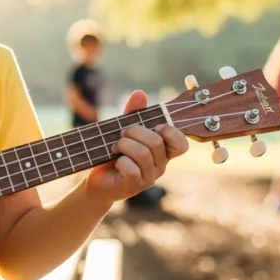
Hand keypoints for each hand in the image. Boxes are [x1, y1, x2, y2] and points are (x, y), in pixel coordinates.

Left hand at [84, 90, 188, 205]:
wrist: (98, 179)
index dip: (171, 132)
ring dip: (124, 145)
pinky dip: (120, 161)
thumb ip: (133, 113)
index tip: (155, 126)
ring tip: (115, 147)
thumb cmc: (115, 153)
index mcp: (162, 151)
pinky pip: (131, 169)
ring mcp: (148, 178)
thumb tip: (140, 93)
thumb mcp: (124, 130)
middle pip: (156, 142)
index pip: (181, 144)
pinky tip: (116, 162)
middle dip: (135, 132)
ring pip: (143, 154)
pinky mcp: (134, 186)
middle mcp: (160, 165)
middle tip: (122, 135)